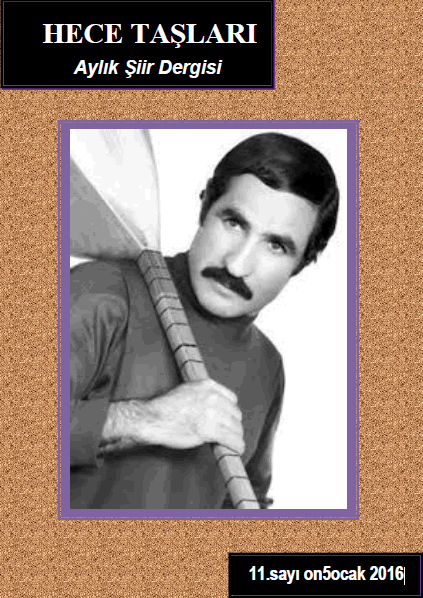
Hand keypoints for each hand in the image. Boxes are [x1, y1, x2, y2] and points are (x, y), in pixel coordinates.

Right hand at [101, 379, 244, 454]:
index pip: (232, 399)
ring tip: (233, 443)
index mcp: (208, 385)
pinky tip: (236, 450)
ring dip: (236, 437)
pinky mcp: (209, 429)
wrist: (153, 419)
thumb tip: (218, 408)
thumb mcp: (188, 391)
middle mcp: (212, 397)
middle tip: (229, 434)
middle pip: (235, 414)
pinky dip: (236, 446)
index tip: (227, 420)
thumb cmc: (166, 408)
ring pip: (236, 428)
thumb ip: (204, 395)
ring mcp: (212, 413)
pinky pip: (232, 440)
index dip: (230, 412)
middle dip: (233, 425)